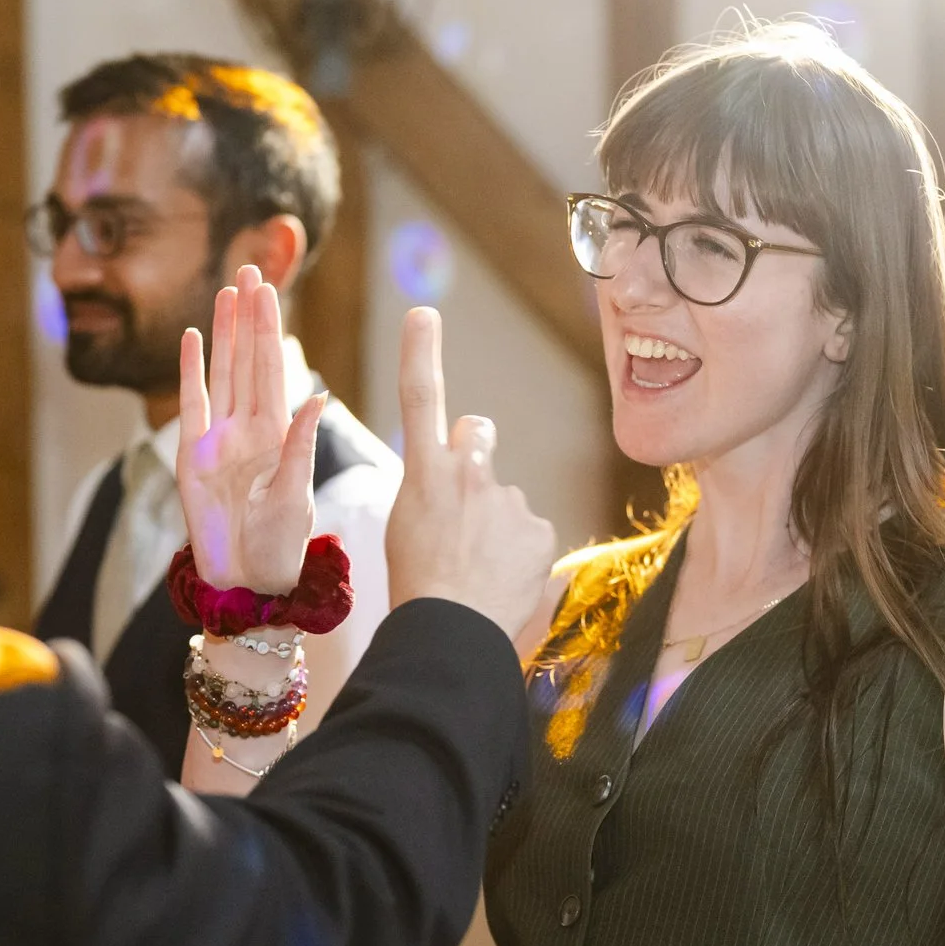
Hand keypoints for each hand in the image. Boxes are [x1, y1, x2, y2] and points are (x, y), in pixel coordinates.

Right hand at [175, 265, 324, 593]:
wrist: (245, 581)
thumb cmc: (279, 546)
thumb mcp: (295, 493)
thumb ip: (299, 445)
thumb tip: (316, 399)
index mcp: (278, 432)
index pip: (274, 368)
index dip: (271, 329)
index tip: (271, 290)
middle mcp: (249, 428)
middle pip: (248, 359)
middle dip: (249, 316)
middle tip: (250, 269)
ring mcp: (218, 438)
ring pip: (222, 372)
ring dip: (224, 332)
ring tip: (227, 292)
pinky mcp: (191, 456)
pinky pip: (190, 404)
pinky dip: (189, 371)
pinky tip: (190, 338)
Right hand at [383, 305, 558, 637]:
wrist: (449, 631)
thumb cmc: (417, 588)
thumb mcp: (406, 530)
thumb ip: (433, 494)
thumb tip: (458, 492)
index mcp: (424, 473)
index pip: (420, 397)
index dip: (420, 351)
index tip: (422, 314)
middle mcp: (468, 472)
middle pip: (477, 431)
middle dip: (475, 450)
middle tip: (466, 500)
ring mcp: (507, 499)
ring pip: (505, 498)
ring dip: (497, 523)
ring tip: (479, 568)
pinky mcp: (538, 528)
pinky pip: (530, 533)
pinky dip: (521, 555)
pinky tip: (503, 582)